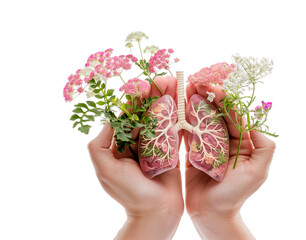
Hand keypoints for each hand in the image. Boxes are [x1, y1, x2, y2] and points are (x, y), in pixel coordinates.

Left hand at [88, 76, 183, 239]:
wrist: (156, 214)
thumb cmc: (130, 194)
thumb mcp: (105, 170)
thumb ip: (99, 145)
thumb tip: (108, 118)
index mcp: (120, 144)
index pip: (128, 116)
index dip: (137, 99)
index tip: (145, 84)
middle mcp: (137, 142)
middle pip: (146, 113)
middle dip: (155, 95)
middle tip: (166, 78)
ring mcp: (155, 145)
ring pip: (161, 118)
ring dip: (168, 101)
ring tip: (177, 83)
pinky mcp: (171, 151)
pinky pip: (174, 130)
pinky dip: (179, 116)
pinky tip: (184, 101)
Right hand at [185, 83, 275, 238]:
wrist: (212, 214)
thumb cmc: (236, 195)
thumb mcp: (258, 171)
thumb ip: (264, 146)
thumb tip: (256, 121)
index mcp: (243, 141)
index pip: (234, 114)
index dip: (224, 99)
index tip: (212, 86)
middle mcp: (226, 139)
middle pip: (217, 112)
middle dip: (207, 96)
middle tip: (195, 82)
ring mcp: (209, 144)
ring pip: (202, 119)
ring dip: (193, 103)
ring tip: (183, 89)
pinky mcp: (193, 150)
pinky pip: (188, 131)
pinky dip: (183, 119)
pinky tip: (176, 107)